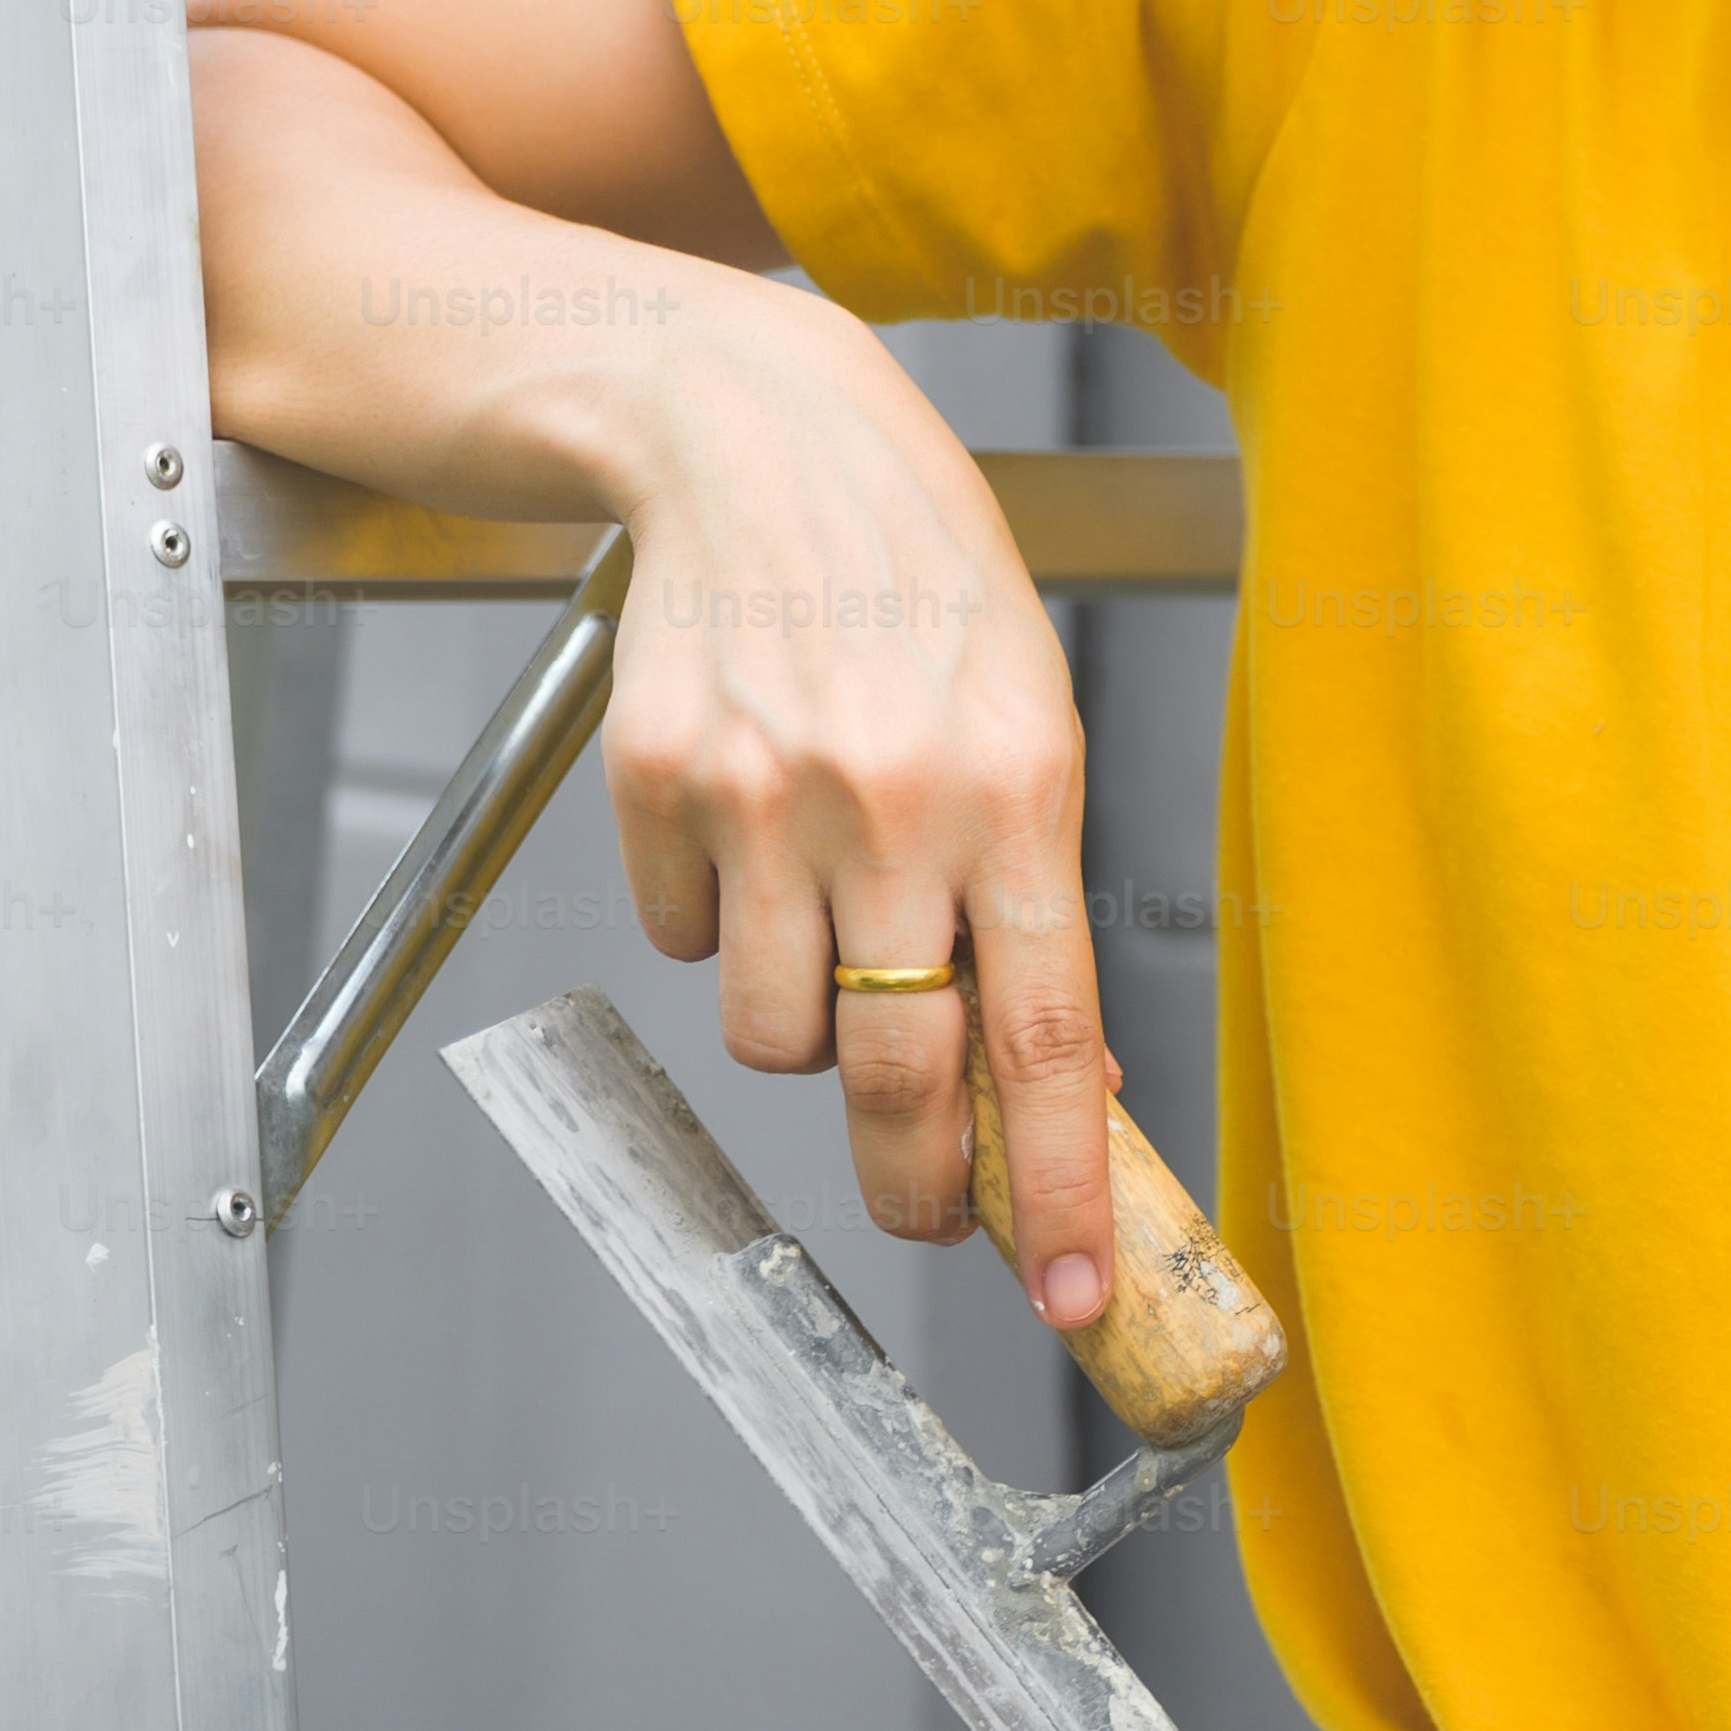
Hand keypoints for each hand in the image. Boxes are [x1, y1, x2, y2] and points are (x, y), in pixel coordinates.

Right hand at [588, 279, 1113, 1331]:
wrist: (761, 434)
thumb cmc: (923, 578)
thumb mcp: (1034, 713)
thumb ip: (1035, 891)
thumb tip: (1051, 1076)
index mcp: (1022, 784)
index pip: (1049, 1037)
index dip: (1060, 1189)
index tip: (1077, 1296)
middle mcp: (893, 799)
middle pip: (900, 1076)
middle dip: (918, 1186)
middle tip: (929, 1218)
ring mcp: (763, 794)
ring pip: (771, 1037)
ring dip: (804, 1028)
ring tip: (828, 920)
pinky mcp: (653, 783)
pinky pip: (679, 946)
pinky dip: (713, 926)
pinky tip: (746, 824)